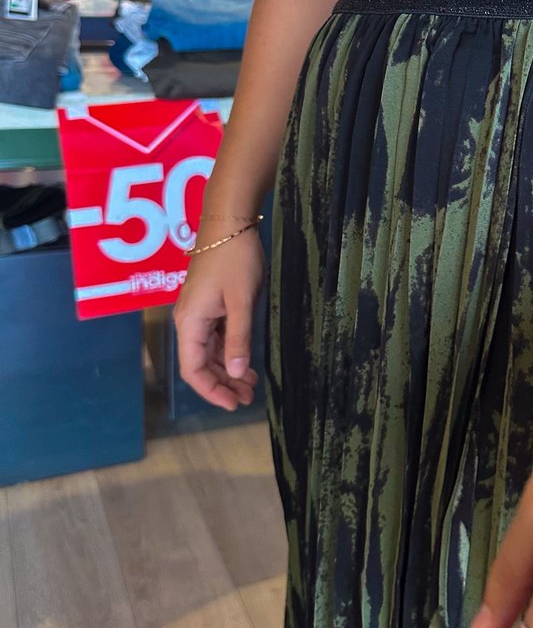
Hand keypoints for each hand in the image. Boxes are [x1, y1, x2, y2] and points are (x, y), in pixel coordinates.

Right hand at [173, 228, 265, 410]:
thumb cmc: (235, 260)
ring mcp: (198, 313)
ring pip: (208, 352)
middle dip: (222, 384)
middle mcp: (189, 321)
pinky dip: (229, 352)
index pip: (193, 370)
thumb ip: (238, 338)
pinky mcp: (209, 305)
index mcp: (190, 323)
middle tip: (248, 398)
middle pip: (200, 364)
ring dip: (227, 370)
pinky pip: (215, 337)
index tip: (233, 404)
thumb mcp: (242, 301)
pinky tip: (245, 361)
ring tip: (249, 386)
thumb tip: (236, 372)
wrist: (229, 223)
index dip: (211, 391)